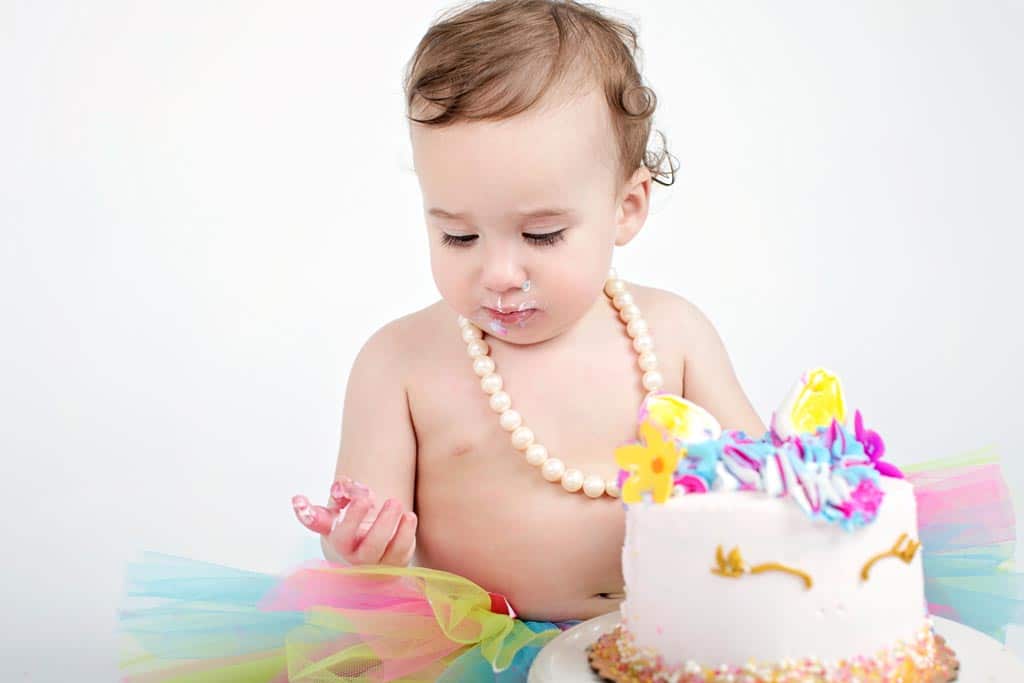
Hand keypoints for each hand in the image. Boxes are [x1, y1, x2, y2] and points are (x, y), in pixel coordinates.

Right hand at [292, 477, 416, 565]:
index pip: (342, 537)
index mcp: (341, 543)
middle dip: (384, 524)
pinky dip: (408, 532)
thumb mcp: (344, 501)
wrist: (368, 531)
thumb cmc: (353, 515)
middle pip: (371, 548)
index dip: (352, 519)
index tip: (362, 499)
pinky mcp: (397, 562)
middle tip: (393, 501)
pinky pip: (405, 552)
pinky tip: (408, 516)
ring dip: (401, 529)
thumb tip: (339, 489)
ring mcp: (379, 563)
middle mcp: (358, 558)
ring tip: (398, 504)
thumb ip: (341, 491)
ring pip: (393, 552)